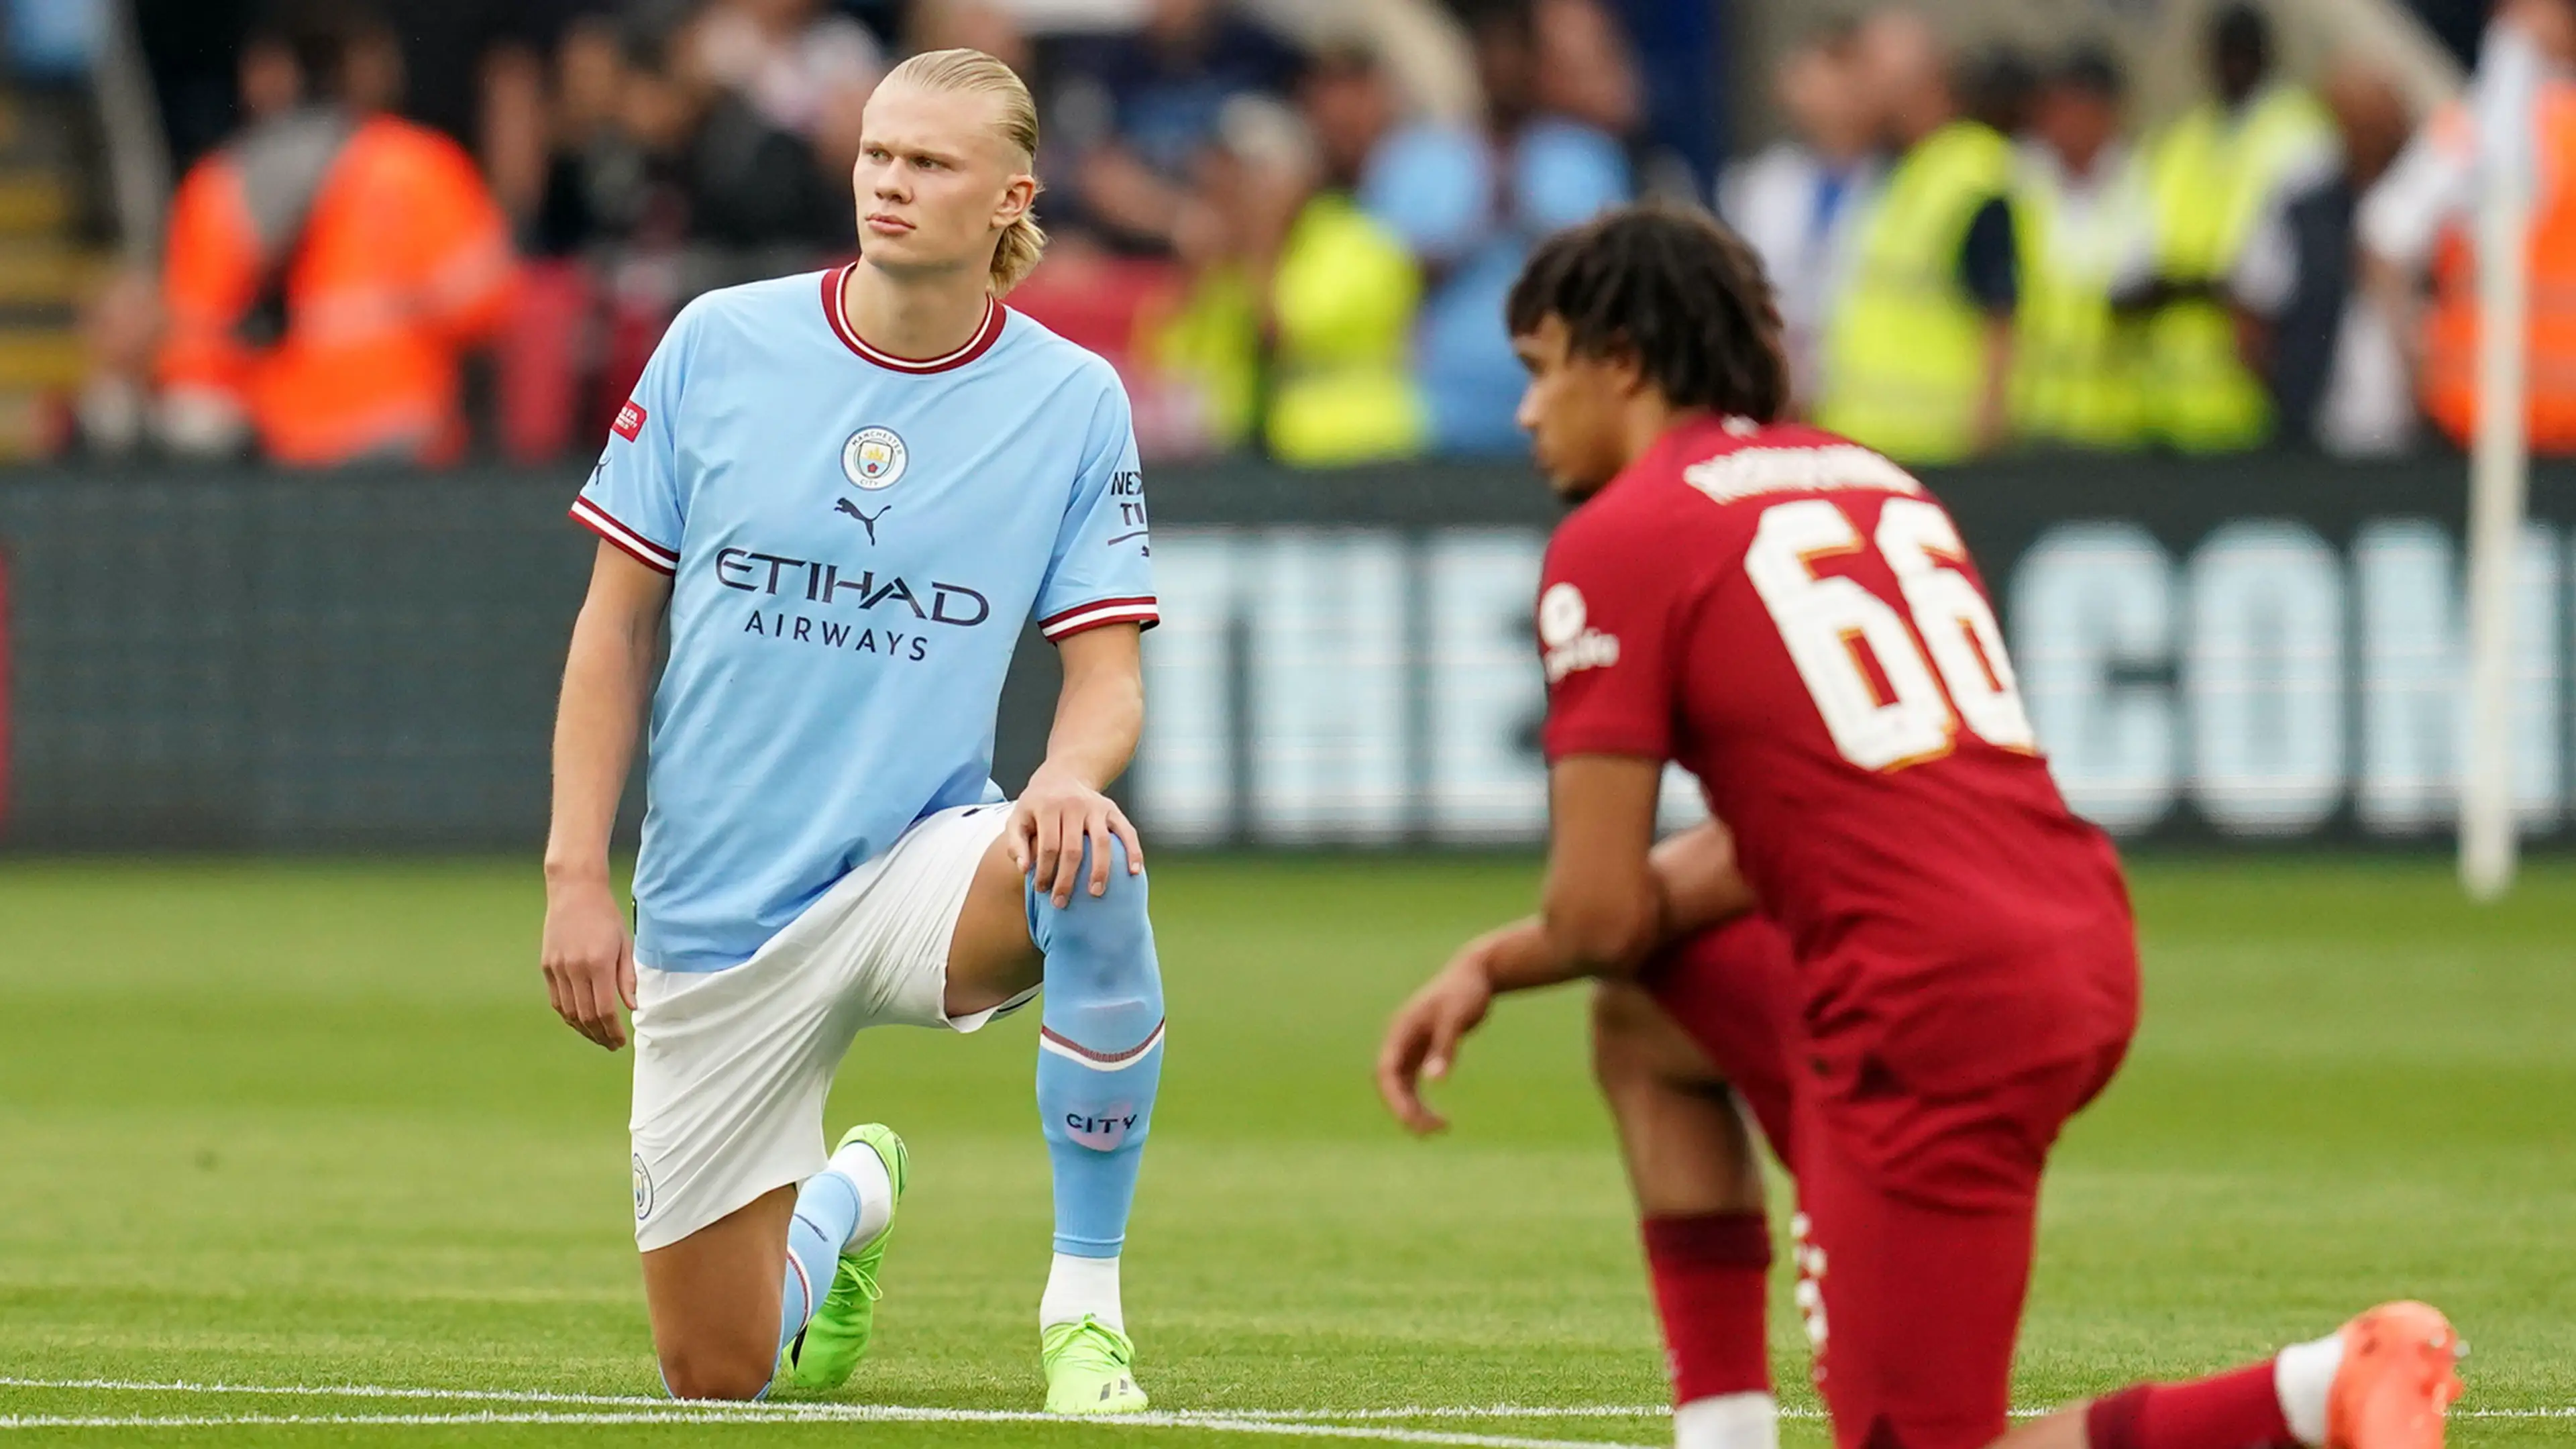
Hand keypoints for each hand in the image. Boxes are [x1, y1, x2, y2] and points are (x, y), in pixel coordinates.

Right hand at [541, 874, 636, 1050]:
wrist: (575, 891)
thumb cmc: (606, 916)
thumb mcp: (624, 944)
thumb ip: (627, 978)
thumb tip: (632, 1007)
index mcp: (597, 963)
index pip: (604, 1010)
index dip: (612, 1030)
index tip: (621, 1041)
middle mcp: (574, 968)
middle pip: (585, 1016)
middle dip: (599, 1035)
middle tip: (611, 1044)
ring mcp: (557, 968)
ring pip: (568, 1012)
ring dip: (583, 1030)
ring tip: (598, 1037)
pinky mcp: (547, 966)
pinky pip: (557, 1000)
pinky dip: (568, 1015)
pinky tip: (581, 1022)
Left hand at [1008, 764, 1143, 907]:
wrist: (1063, 775)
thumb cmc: (1037, 804)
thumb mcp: (1018, 817)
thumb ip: (1016, 842)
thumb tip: (1024, 869)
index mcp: (1047, 807)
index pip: (1048, 847)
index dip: (1045, 872)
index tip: (1042, 890)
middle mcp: (1073, 805)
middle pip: (1074, 849)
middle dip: (1068, 880)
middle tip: (1061, 902)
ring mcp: (1096, 806)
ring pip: (1102, 842)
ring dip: (1100, 871)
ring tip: (1095, 893)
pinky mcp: (1112, 809)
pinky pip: (1127, 831)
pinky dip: (1133, 851)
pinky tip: (1134, 872)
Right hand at [1375, 945, 1498, 1134]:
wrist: (1475, 974)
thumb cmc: (1465, 993)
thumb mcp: (1456, 1019)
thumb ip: (1445, 1049)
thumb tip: (1435, 1081)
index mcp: (1400, 1031)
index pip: (1386, 1072)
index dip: (1395, 1099)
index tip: (1412, 1120)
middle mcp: (1399, 1041)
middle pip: (1391, 1084)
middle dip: (1405, 1110)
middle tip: (1431, 1131)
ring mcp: (1410, 1046)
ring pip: (1402, 1087)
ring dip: (1414, 1110)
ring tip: (1440, 1128)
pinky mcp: (1423, 1050)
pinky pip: (1414, 1083)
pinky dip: (1422, 1102)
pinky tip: (1439, 1117)